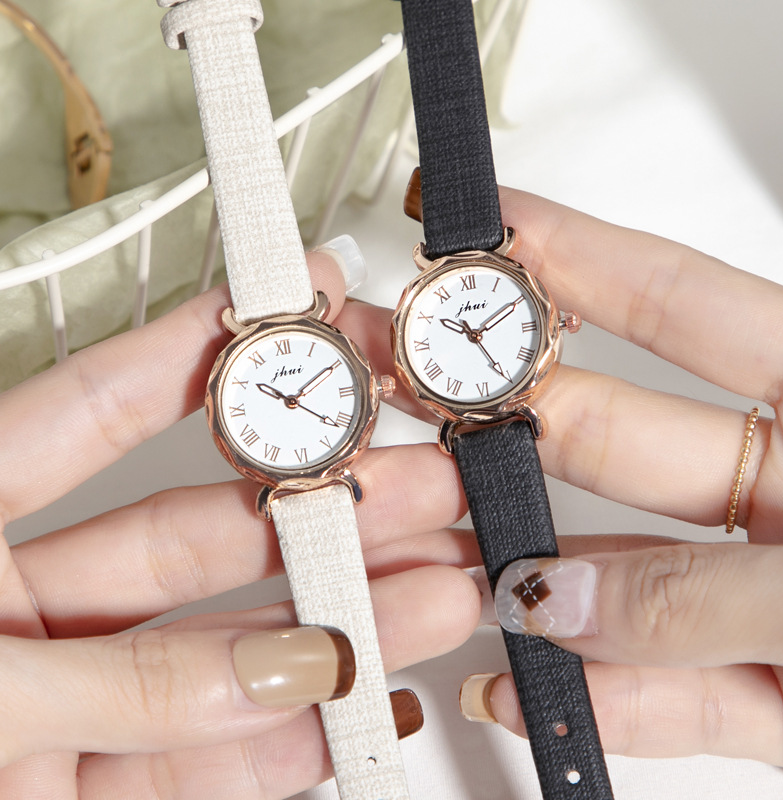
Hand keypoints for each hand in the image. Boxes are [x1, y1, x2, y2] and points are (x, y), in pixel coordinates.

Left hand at [0, 250, 480, 797]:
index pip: (94, 412)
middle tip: (417, 476)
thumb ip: (114, 685)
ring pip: (229, 650)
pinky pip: (208, 763)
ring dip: (341, 622)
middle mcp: (24, 611)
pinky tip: (368, 703)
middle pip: (202, 536)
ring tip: (438, 587)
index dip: (198, 356)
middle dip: (322, 504)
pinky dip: (293, 741)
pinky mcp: (91, 790)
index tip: (288, 307)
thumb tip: (278, 672)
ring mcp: (68, 706)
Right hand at [329, 186, 782, 765]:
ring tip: (427, 555)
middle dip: (493, 409)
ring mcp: (770, 594)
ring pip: (618, 577)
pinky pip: (667, 691)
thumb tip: (556, 607)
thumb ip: (708, 598)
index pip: (676, 304)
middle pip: (609, 435)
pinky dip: (592, 698)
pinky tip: (518, 687)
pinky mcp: (779, 692)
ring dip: (520, 571)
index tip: (483, 228)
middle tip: (401, 388)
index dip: (572, 256)